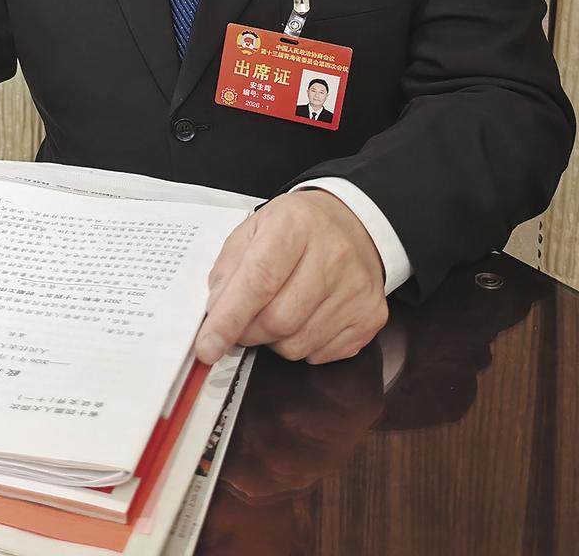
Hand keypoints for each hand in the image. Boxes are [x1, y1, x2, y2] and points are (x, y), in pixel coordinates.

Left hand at [195, 190, 387, 364]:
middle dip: (248, 331)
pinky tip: (305, 317)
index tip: (207, 346)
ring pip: (298, 343)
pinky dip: (302, 345)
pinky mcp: (370, 316)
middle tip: (242, 322)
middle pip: (278, 319)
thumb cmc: (296, 229)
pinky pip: (321, 354)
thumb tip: (215, 314)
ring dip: (275, 340)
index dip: (229, 318)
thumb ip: (228, 269)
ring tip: (279, 310)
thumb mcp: (253, 229)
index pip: (259, 280)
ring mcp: (357, 289)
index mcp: (295, 225)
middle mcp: (333, 255)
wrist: (353, 224)